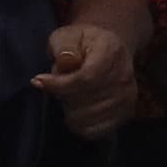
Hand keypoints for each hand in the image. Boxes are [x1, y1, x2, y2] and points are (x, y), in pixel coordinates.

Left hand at [35, 19, 142, 139]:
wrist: (109, 51)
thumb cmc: (81, 43)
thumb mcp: (67, 35)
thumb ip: (64, 46)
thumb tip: (66, 62)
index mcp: (112, 51)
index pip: (87, 78)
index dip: (60, 85)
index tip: (38, 81)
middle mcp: (125, 77)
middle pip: (85, 101)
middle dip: (62, 96)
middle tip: (56, 86)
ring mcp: (127, 98)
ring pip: (86, 118)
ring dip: (69, 110)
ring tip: (68, 96)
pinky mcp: (125, 115)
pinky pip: (94, 131)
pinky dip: (78, 124)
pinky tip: (75, 110)